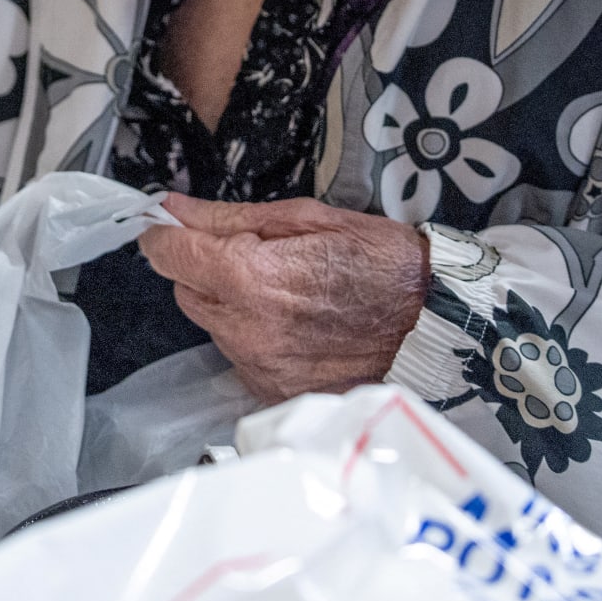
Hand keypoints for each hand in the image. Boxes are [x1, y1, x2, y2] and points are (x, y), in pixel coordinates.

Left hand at [137, 193, 428, 404]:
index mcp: (252, 277)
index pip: (167, 253)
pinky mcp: (273, 391)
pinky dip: (254, 337)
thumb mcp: (308, 218)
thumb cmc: (382, 263)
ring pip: (212, 324)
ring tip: (288, 291)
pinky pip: (239, 355)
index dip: (167, 233)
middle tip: (257, 255)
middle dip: (206, 268)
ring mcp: (260, 366)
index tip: (176, 225)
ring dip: (231, 305)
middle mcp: (247, 329)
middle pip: (185, 290)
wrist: (434, 325)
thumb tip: (174, 208)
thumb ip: (230, 217)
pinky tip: (295, 324)